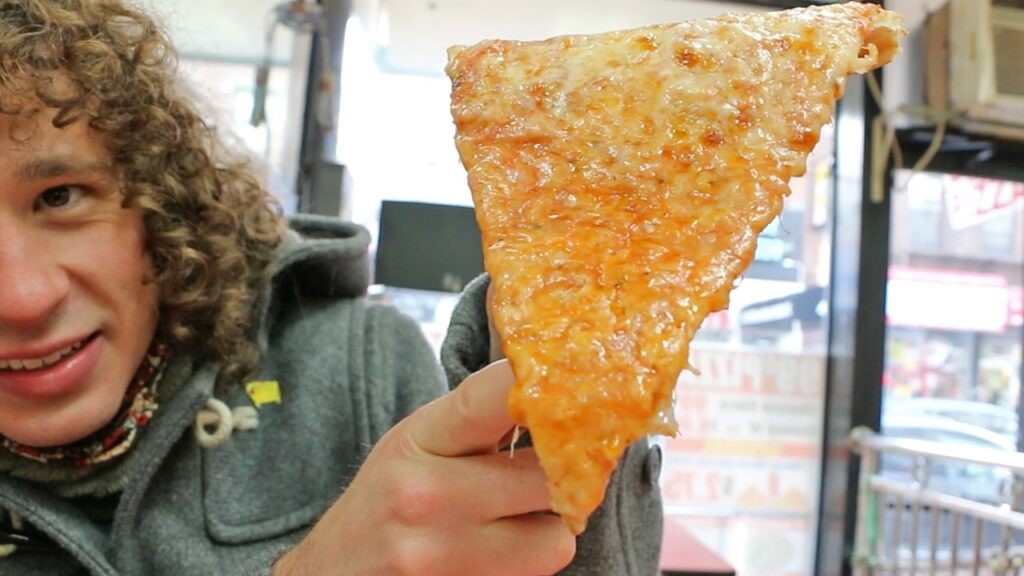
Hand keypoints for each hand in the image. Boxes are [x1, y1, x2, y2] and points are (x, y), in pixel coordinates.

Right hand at [273, 360, 575, 574]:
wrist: (331, 574)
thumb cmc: (384, 499)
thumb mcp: (416, 442)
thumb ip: (477, 418)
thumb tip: (555, 388)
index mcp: (418, 442)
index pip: (494, 397)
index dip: (546, 387)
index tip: (575, 386)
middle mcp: (427, 498)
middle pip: (546, 477)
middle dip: (561, 472)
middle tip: (552, 468)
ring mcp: (441, 557)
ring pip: (554, 542)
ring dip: (550, 530)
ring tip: (522, 519)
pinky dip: (527, 563)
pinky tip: (499, 550)